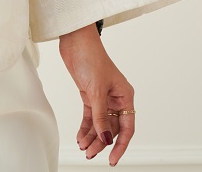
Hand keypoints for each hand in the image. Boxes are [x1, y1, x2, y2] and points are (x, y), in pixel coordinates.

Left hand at [59, 24, 134, 165]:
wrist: (75, 41)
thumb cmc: (91, 58)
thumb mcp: (96, 90)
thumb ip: (100, 117)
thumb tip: (104, 139)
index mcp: (125, 96)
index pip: (126, 128)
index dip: (120, 145)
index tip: (113, 159)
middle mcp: (115, 99)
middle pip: (111, 128)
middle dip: (101, 142)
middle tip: (90, 154)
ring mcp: (103, 97)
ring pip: (100, 124)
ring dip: (92, 137)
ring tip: (83, 148)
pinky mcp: (90, 95)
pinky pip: (90, 117)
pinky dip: (85, 128)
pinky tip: (80, 137)